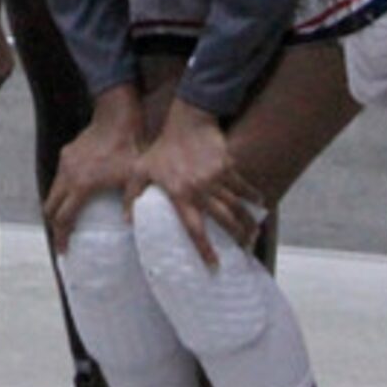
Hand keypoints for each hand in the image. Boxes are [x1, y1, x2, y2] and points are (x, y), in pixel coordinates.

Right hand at [42, 88, 144, 246]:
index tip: (63, 249)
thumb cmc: (128, 147)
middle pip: (50, 207)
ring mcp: (65, 163)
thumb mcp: (134, 177)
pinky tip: (77, 191)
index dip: (61, 236)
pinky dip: (63, 189)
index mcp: (81, 186)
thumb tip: (129, 223)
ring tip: (69, 216)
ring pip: (53, 191)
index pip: (63, 218)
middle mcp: (67, 176)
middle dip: (54, 224)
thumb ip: (130, 202)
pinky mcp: (67, 153)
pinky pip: (60, 177)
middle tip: (64, 236)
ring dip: (57, 206)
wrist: (118, 116)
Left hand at [136, 104, 261, 266]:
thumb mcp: (140, 170)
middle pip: (224, 220)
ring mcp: (217, 178)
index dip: (205, 248)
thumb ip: (132, 195)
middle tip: (244, 252)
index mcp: (180, 195)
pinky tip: (260, 205)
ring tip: (254, 236)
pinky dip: (253, 196)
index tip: (214, 265)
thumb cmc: (161, 148)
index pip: (194, 228)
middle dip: (237, 237)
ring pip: (237, 206)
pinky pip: (243, 186)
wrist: (187, 122)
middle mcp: (201, 190)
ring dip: (248, 221)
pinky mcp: (228, 167)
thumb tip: (126, 221)